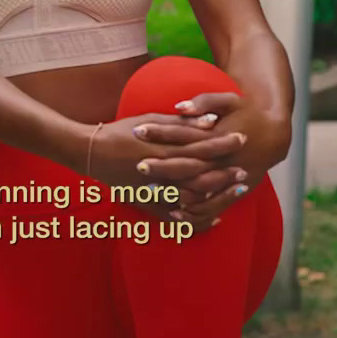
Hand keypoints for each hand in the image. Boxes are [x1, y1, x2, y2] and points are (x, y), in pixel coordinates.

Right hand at [87, 112, 247, 224]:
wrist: (92, 152)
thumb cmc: (122, 131)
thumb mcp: (150, 120)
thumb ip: (180, 123)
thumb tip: (210, 121)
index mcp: (163, 146)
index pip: (200, 145)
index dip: (222, 143)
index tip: (241, 139)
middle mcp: (162, 169)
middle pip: (201, 172)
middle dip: (225, 170)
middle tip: (244, 169)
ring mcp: (155, 189)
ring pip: (193, 196)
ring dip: (217, 194)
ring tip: (236, 190)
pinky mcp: (149, 203)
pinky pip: (177, 216)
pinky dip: (197, 217)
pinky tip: (215, 217)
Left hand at [134, 92, 289, 231]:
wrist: (275, 135)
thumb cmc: (248, 112)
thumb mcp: (230, 100)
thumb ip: (204, 102)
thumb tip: (179, 108)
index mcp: (218, 135)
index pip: (183, 134)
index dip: (159, 133)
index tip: (137, 130)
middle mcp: (223, 159)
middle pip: (187, 165)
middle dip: (161, 166)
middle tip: (137, 165)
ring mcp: (229, 178)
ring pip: (197, 189)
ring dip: (173, 191)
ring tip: (147, 190)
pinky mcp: (234, 191)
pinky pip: (212, 205)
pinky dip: (193, 211)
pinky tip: (173, 212)